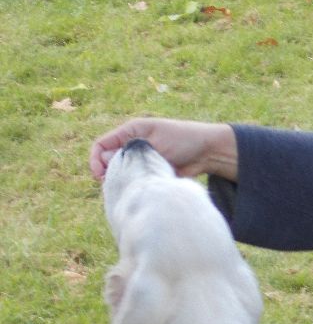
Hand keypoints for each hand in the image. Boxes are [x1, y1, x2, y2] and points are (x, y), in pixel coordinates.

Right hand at [90, 118, 237, 180]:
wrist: (207, 153)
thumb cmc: (183, 140)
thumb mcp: (155, 143)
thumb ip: (130, 152)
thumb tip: (104, 159)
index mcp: (130, 132)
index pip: (101, 145)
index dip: (96, 160)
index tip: (99, 174)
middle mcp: (132, 145)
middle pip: (107, 161)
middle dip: (108, 173)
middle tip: (117, 183)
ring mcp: (140, 160)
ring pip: (120, 173)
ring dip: (120, 181)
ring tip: (129, 187)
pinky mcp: (149, 172)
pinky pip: (133, 181)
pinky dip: (133, 186)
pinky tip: (138, 191)